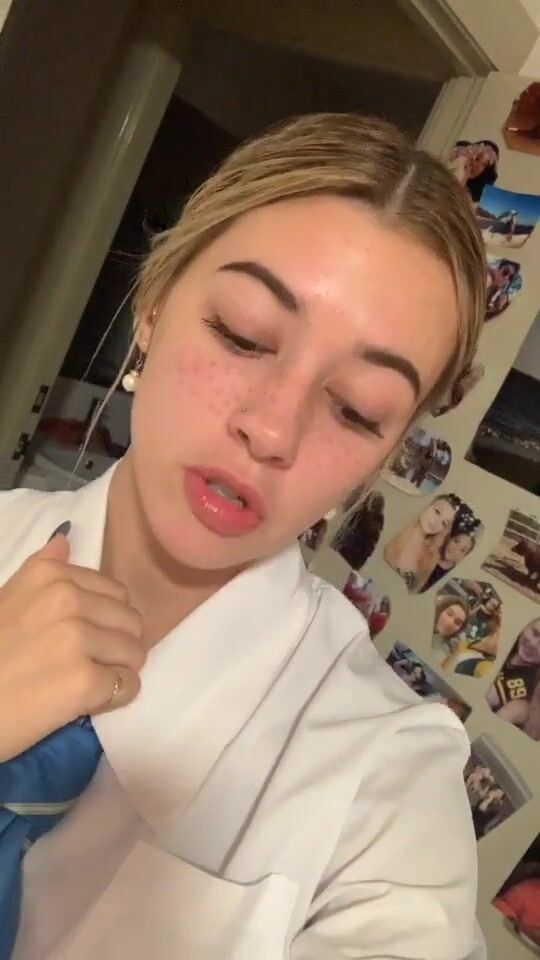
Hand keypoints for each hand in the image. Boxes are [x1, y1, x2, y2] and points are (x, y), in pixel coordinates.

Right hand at [0, 531, 144, 760]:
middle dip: (117, 646)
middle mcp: (67, 599)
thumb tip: (64, 539)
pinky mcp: (83, 681)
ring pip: (135, 653)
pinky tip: (87, 702)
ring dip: (118, 672)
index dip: (105, 620)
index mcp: (51, 576)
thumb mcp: (8, 598)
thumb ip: (41, 569)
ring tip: (85, 682)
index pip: (117, 593)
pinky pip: (128, 686)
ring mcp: (76, 639)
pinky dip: (114, 698)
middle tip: (87, 664)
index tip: (82, 639)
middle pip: (131, 622)